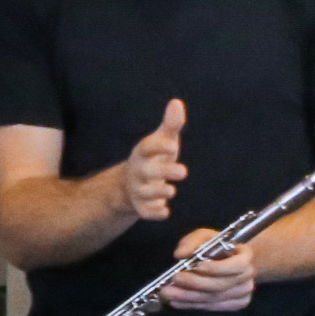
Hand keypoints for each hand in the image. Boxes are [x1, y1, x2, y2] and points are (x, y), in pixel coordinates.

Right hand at [122, 98, 188, 220]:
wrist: (132, 183)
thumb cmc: (154, 158)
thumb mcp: (162, 141)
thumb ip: (171, 124)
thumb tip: (177, 102)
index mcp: (143, 153)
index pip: (147, 147)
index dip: (158, 146)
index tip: (172, 145)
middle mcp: (138, 171)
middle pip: (147, 171)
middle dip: (163, 172)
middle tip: (183, 171)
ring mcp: (138, 189)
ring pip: (145, 193)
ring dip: (158, 193)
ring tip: (171, 191)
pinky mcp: (142, 206)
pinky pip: (145, 212)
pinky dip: (154, 213)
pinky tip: (165, 212)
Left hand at [162, 226, 257, 310]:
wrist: (229, 261)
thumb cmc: (215, 247)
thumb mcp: (204, 237)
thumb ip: (192, 242)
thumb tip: (180, 254)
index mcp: (246, 255)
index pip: (238, 265)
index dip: (218, 268)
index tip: (197, 265)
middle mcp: (248, 276)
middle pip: (222, 285)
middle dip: (196, 283)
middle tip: (174, 279)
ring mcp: (243, 293)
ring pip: (214, 298)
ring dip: (189, 297)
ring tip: (168, 293)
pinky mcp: (235, 305)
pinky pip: (212, 307)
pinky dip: (192, 305)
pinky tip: (177, 301)